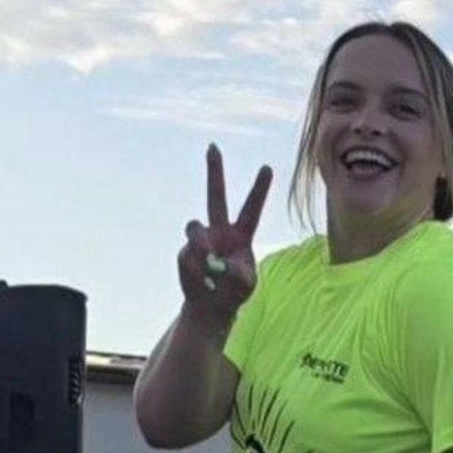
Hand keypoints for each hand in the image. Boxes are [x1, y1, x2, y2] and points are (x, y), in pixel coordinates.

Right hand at [178, 144, 271, 327]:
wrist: (210, 307)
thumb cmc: (234, 293)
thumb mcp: (246, 284)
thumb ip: (238, 272)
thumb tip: (217, 260)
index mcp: (241, 235)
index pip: (251, 208)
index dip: (259, 190)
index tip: (268, 168)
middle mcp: (219, 231)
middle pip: (215, 196)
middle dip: (214, 171)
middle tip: (213, 146)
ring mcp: (200, 239)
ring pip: (195, 229)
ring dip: (203, 250)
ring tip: (212, 271)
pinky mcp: (184, 252)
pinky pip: (188, 255)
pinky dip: (198, 272)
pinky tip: (205, 284)